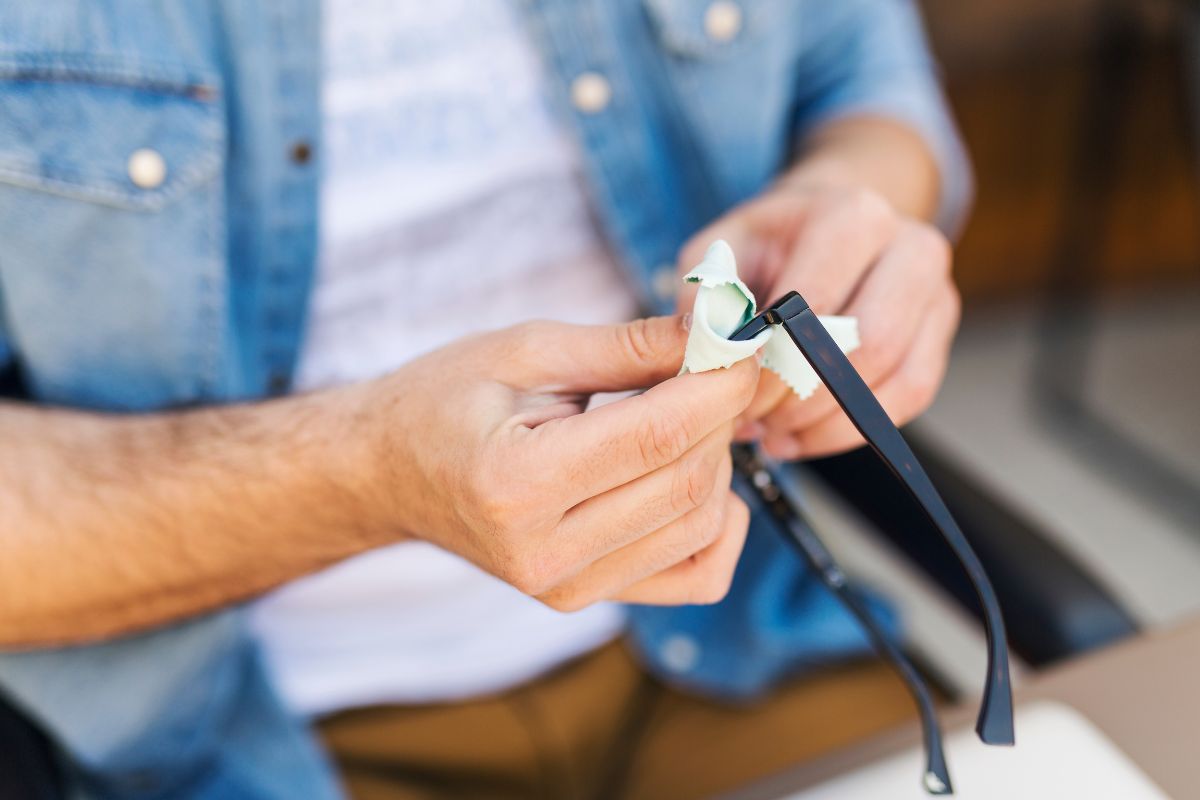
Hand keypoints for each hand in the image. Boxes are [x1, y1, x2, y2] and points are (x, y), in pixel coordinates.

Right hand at [356, 316, 758, 610]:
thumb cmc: (443, 401)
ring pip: (699, 525)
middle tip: (714, 366)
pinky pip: (694, 575)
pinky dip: (718, 525)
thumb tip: (714, 333)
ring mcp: (567, 587)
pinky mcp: (585, 597)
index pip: (656, 437)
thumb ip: (626, 346)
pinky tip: (694, 479)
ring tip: (685, 413)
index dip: (718, 386)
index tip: (742, 344)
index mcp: (516, 484)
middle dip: (721, 415)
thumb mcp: (525, 349)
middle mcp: (544, 552)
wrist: (388, 471)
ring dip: (718, 460)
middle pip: (687, 482)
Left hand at [677, 182, 959, 459]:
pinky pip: (909, 397)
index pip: (818, 305)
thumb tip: (706, 342)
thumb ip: (709, 293)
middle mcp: (909, 246)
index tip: (733, 390)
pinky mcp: (939, 334)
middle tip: (754, 419)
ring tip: (773, 431)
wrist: (827, 227)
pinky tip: (802, 436)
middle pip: (869, 343)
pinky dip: (851, 429)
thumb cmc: (770, 243)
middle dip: (804, 396)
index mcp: (853, 216)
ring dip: (826, 420)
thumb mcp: (724, 248)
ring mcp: (935, 291)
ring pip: (895, 378)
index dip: (773, 360)